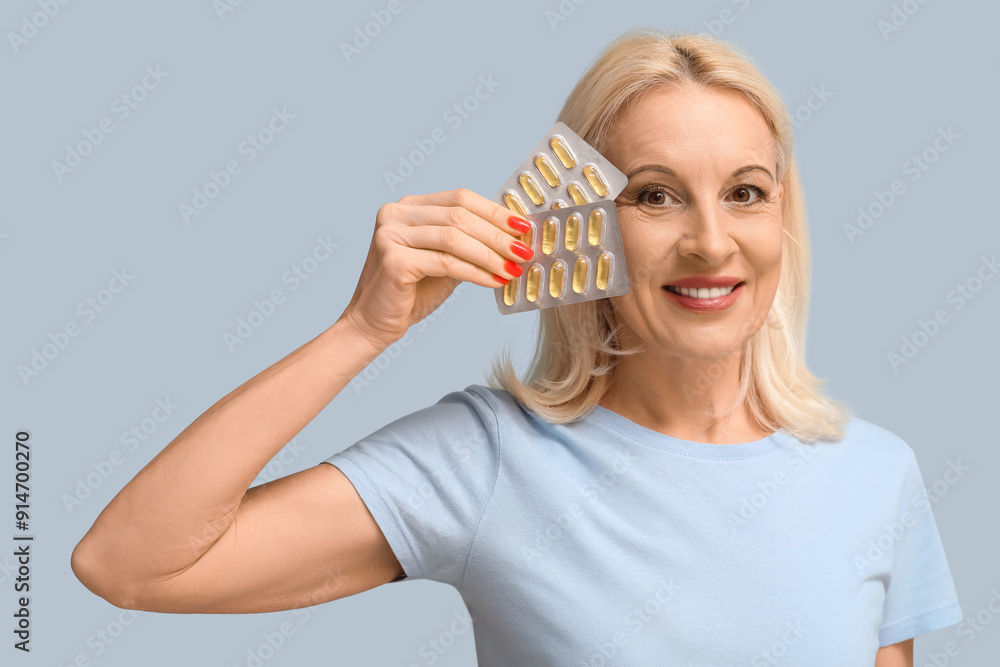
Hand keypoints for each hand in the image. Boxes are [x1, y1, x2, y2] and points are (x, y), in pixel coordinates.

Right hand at [340, 188, 533, 346]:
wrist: (373, 324)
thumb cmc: (411, 293)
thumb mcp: (444, 260)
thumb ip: (470, 244)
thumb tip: (514, 237)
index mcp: (408, 206)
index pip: (460, 198)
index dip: (495, 211)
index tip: (524, 227)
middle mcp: (395, 213)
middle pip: (459, 216)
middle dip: (498, 235)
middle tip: (524, 252)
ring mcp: (391, 235)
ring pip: (455, 238)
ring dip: (491, 255)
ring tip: (513, 269)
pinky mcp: (393, 260)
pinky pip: (446, 262)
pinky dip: (476, 272)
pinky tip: (494, 281)